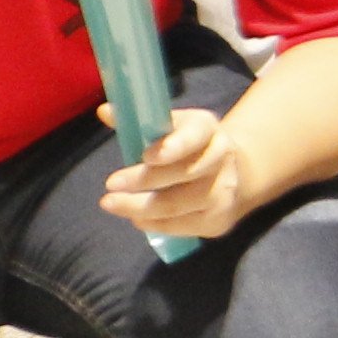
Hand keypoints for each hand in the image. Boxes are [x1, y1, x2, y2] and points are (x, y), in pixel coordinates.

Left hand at [97, 102, 259, 240]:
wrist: (233, 173)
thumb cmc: (189, 147)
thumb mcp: (170, 126)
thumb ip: (139, 122)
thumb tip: (104, 111)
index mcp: (207, 129)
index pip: (195, 135)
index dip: (173, 146)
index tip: (146, 155)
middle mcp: (221, 159)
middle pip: (182, 173)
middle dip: (143, 180)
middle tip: (110, 184)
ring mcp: (222, 192)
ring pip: (177, 205)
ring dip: (139, 207)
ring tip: (111, 203)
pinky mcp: (217, 219)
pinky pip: (180, 226)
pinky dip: (153, 223)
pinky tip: (136, 217)